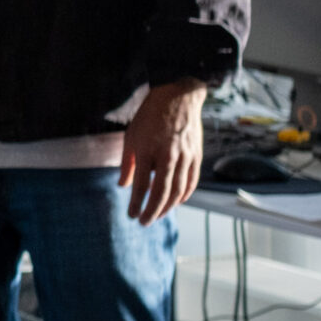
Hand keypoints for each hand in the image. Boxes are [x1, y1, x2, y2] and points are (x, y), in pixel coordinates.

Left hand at [119, 77, 208, 224]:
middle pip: (161, 192)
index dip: (136, 202)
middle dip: (152, 211)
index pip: (141, 184)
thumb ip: (127, 163)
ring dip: (167, 207)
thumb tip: (123, 186)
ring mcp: (185, 157)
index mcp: (147, 149)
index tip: (131, 215)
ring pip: (178, 190)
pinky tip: (175, 203)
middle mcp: (167, 155)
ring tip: (157, 215)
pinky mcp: (197, 157)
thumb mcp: (131, 136)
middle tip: (144, 222)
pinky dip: (184, 196)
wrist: (179, 98)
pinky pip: (191, 182)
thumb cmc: (150, 117)